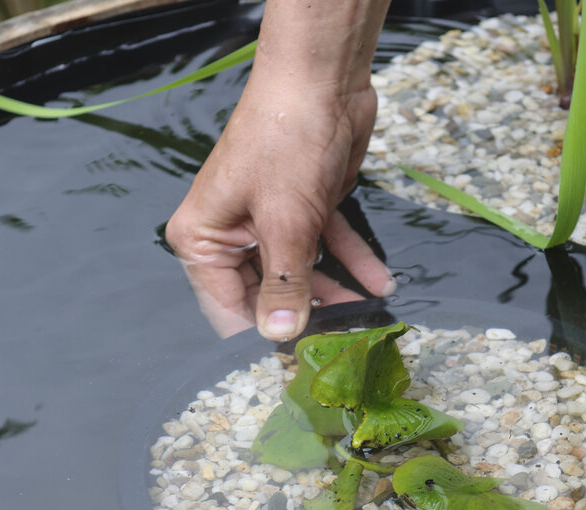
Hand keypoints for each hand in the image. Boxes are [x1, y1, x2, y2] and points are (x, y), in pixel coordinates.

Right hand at [165, 73, 394, 339]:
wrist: (322, 78)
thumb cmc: (286, 140)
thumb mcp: (286, 222)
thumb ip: (285, 283)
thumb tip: (279, 336)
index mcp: (203, 238)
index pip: (227, 306)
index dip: (264, 331)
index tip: (301, 354)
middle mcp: (230, 233)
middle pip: (266, 293)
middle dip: (306, 314)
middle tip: (342, 339)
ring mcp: (270, 221)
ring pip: (301, 272)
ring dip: (336, 293)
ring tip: (367, 315)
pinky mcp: (305, 208)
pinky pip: (326, 246)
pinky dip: (353, 262)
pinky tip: (382, 283)